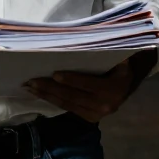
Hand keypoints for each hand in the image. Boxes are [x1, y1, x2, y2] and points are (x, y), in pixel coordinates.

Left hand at [23, 60, 137, 122]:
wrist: (129, 85)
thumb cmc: (120, 66)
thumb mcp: (119, 58)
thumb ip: (106, 53)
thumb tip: (87, 40)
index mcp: (112, 89)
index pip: (87, 84)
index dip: (71, 80)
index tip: (54, 74)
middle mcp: (104, 105)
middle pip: (72, 96)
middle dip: (50, 88)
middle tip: (31, 81)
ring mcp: (97, 115)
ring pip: (67, 104)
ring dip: (47, 96)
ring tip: (30, 88)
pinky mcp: (90, 118)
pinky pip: (69, 109)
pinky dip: (53, 101)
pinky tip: (40, 94)